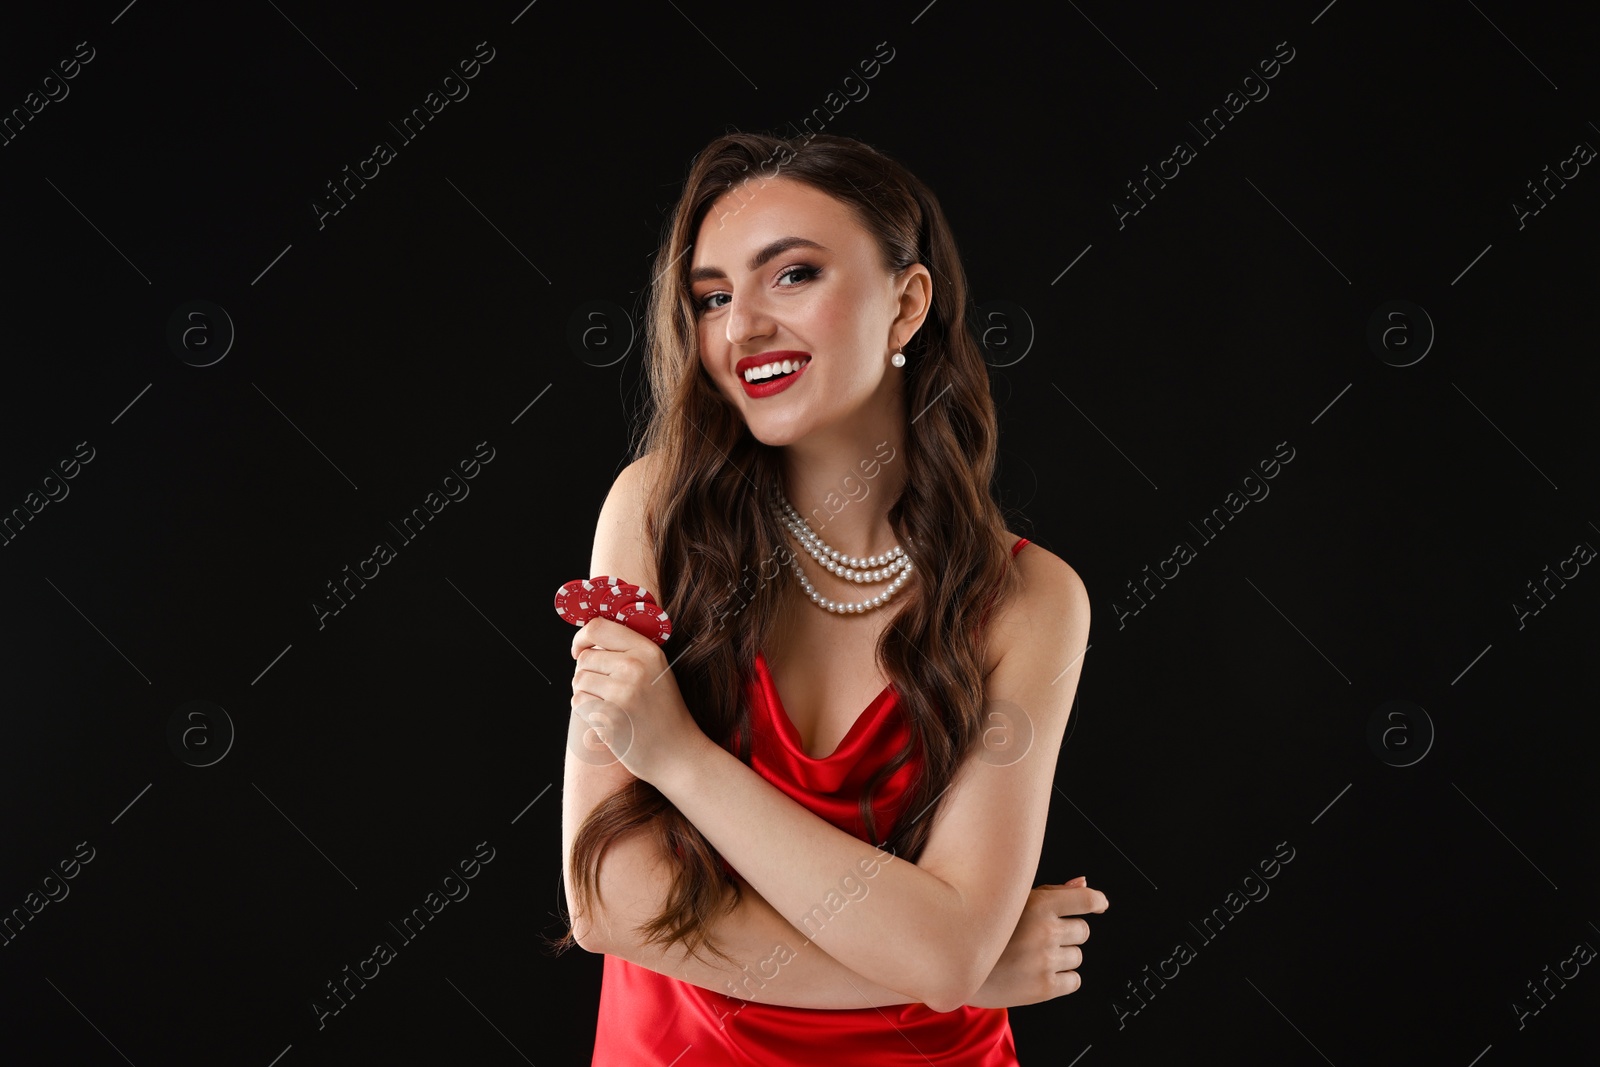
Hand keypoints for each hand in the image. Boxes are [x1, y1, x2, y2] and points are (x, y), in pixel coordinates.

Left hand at [569, 616, 704, 785]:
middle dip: (587, 673)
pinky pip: (578, 702)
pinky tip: (608, 719)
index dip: (582, 638)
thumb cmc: (664, 712)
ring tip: (610, 705)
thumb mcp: (657, 671)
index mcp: (648, 651)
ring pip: (578, 680)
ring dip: (586, 693)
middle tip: (606, 690)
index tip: (580, 649)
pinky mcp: (609, 717)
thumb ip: (629, 651)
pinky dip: (587, 711)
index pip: (598, 628)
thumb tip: (588, 640)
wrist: (677, 754)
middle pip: (584, 658)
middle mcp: (634, 667)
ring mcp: (621, 692)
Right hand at [967, 876, 1108, 1008]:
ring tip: (1036, 956)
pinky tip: (1041, 972)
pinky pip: (1074, 980)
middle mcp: (1045, 931)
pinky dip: (1063, 978)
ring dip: (1064, 956)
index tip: (1100, 904)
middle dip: (1070, 933)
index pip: (1085, 900)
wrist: (955, 965)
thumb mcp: (1014, 902)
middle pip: (1084, 931)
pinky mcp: (1044, 987)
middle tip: (1046, 938)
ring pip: (1078, 956)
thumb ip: (1052, 892)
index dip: (1097, 901)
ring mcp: (1045, 960)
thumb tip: (1083, 883)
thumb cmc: (983, 930)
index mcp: (1038, 904)